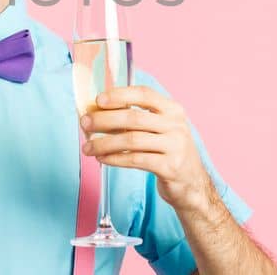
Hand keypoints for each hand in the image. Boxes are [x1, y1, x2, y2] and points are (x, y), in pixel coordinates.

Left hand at [80, 86, 212, 208]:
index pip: (144, 94)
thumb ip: (138, 119)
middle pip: (134, 118)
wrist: (192, 184)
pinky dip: (115, 158)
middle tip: (84, 123)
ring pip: (132, 140)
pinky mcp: (170, 167)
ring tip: (87, 148)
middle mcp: (176, 125)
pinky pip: (135, 160)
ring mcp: (175, 146)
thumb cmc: (168, 152)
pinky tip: (102, 158)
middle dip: (104, 120)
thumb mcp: (161, 129)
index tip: (98, 100)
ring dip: (104, 143)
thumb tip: (98, 113)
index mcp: (173, 109)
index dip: (119, 95)